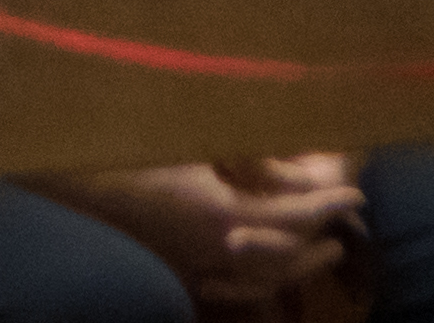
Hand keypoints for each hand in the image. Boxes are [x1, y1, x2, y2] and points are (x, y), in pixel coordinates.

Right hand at [80, 159, 360, 300]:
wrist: (77, 188)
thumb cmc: (132, 152)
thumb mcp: (194, 144)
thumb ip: (244, 152)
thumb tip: (286, 150)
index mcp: (224, 218)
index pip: (293, 218)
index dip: (328, 205)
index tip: (357, 193)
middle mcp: (216, 254)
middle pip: (286, 257)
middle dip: (319, 238)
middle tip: (344, 218)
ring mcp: (197, 271)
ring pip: (263, 281)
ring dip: (297, 265)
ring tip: (320, 249)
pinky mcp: (181, 275)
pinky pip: (233, 289)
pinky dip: (262, 282)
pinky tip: (268, 270)